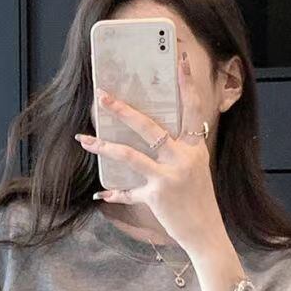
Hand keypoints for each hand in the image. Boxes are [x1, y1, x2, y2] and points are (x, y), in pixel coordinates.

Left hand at [77, 51, 227, 256]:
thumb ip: (178, 151)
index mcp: (195, 148)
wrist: (207, 232)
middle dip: (123, 110)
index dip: (187, 82)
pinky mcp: (157, 196)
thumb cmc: (200, 200)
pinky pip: (129, 192)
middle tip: (103, 96)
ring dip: (103, 146)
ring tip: (84, 138)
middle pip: (150, 127)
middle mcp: (184, 158)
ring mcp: (169, 177)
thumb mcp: (195, 169)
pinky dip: (115, 194)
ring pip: (129, 156)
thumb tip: (153, 134)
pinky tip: (101, 194)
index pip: (193, 108)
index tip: (181, 58)